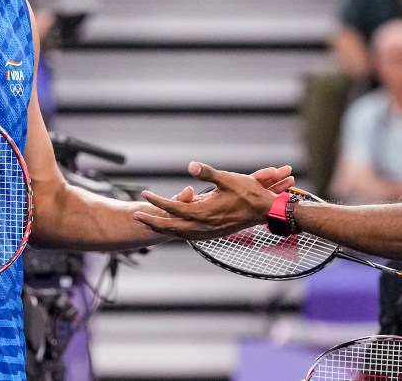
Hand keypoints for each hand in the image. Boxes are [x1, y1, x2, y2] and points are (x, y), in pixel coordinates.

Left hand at [133, 162, 290, 240]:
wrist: (265, 211)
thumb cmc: (248, 193)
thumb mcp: (228, 178)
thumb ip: (207, 172)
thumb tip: (191, 165)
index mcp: (204, 212)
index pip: (173, 207)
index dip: (157, 201)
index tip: (145, 193)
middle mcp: (203, 226)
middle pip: (170, 226)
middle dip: (152, 221)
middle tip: (136, 215)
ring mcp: (208, 232)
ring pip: (179, 234)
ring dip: (163, 228)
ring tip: (149, 223)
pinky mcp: (213, 233)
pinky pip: (189, 235)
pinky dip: (177, 232)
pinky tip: (174, 228)